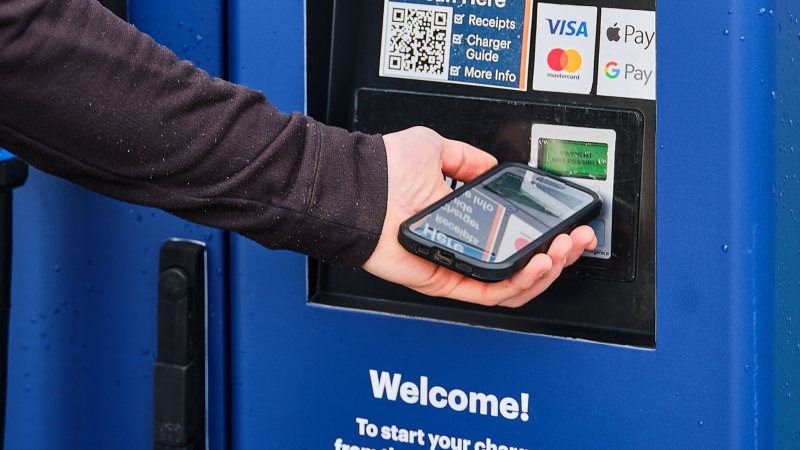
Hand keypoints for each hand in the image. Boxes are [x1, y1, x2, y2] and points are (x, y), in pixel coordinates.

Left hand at [362, 127, 597, 307]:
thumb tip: (491, 163)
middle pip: (521, 264)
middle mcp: (464, 245)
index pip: (515, 235)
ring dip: (545, 270)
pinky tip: (537, 263)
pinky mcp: (444, 281)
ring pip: (511, 284)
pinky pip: (488, 292)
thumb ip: (466, 158)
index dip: (547, 232)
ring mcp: (456, 265)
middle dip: (559, 254)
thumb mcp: (435, 149)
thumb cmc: (384, 171)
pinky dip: (518, 282)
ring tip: (562, 251)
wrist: (359, 188)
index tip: (569, 223)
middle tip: (576, 239)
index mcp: (465, 219)